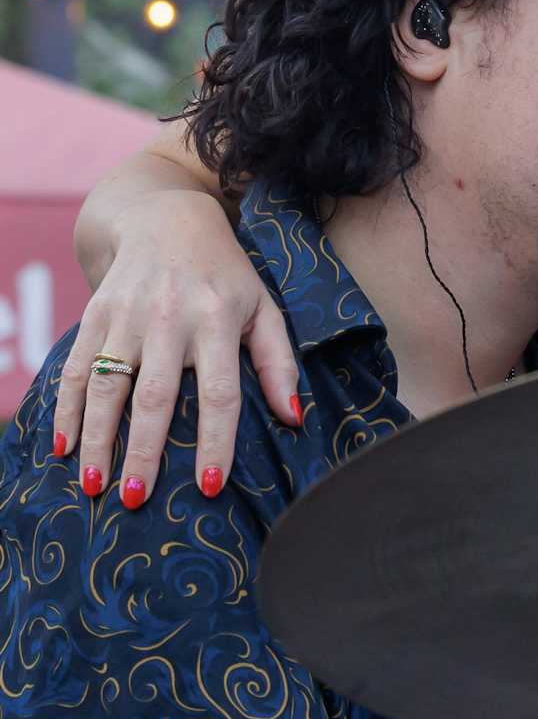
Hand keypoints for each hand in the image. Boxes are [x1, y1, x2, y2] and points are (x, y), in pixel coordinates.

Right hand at [54, 189, 300, 498]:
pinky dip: (67, 407)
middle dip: (142, 450)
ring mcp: (127, 315)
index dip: (215, 442)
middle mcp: (170, 318)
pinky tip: (63, 446)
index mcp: (219, 320)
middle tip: (134, 499)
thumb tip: (294, 417)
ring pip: (107, 385)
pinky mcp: (95, 312)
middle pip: (154, 395)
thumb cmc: (226, 276)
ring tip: (94, 485)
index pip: (219, 393)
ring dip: (98, 438)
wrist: (167, 218)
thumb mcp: (264, 309)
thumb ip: (278, 363)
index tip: (211, 487)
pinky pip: (76, 366)